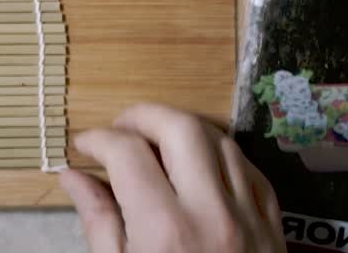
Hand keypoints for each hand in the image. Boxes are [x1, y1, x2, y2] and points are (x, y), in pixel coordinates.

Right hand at [61, 103, 284, 251]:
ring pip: (220, 140)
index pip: (127, 152)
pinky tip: (200, 168)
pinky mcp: (274, 229)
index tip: (85, 145)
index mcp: (165, 230)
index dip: (98, 138)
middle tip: (119, 130)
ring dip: (183, 132)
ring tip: (157, 145)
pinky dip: (222, 157)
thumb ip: (98, 222)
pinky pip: (251, 170)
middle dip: (142, 116)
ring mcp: (250, 219)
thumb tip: (72, 176)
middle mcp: (212, 214)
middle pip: (179, 127)